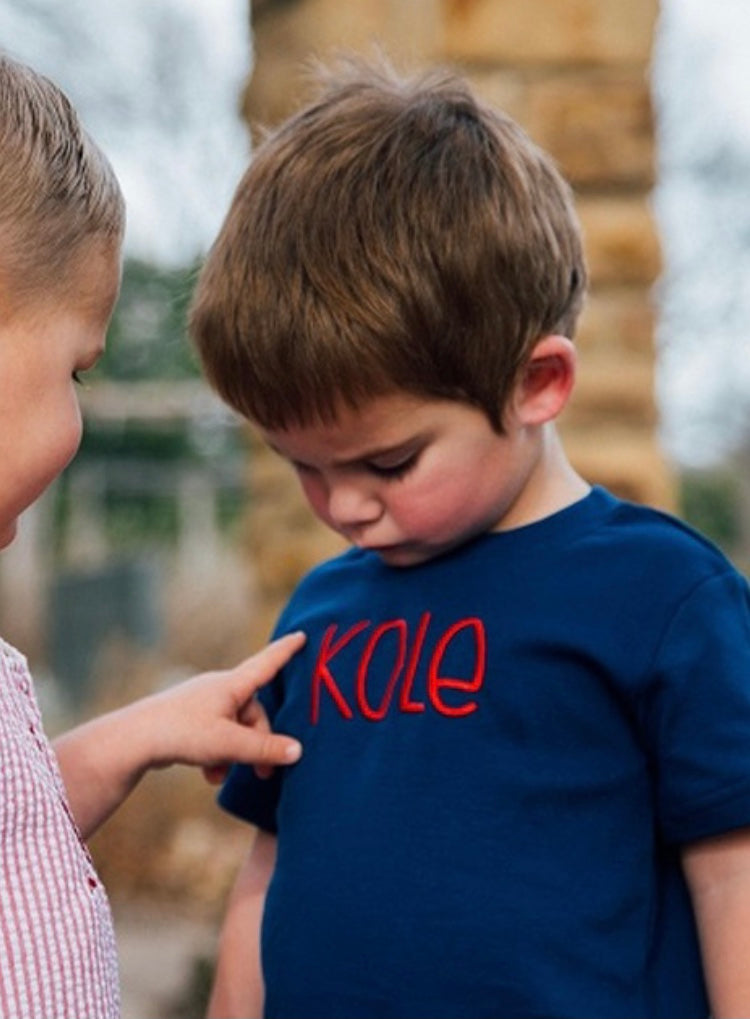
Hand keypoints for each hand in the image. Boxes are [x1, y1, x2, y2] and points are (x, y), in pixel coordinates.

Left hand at [141, 631, 304, 776]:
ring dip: (235, 754)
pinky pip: (216, 734)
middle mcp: (219, 688)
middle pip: (253, 712)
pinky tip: (209, 775)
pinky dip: (218, 754)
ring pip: (234, 727)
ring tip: (221, 775)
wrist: (132, 739)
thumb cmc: (182, 733)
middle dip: (258, 743)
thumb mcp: (229, 744)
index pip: (267, 663)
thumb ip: (264, 749)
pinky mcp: (189, 719)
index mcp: (232, 685)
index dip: (286, 651)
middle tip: (262, 774)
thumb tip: (298, 751)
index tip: (303, 635)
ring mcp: (202, 703)